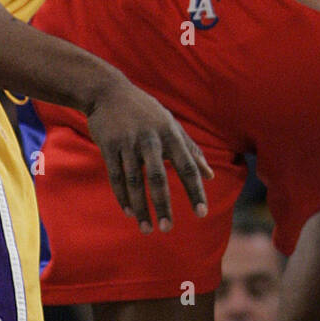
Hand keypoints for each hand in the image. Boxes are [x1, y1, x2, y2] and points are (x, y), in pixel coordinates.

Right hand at [85, 71, 211, 232]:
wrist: (109, 91)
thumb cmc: (146, 111)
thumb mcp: (171, 125)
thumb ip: (192, 150)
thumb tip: (210, 176)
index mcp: (170, 134)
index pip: (187, 166)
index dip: (195, 190)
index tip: (202, 213)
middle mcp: (150, 139)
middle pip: (158, 177)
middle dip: (163, 205)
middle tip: (168, 229)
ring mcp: (128, 142)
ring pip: (134, 181)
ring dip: (140, 207)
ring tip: (147, 229)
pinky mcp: (108, 145)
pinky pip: (116, 176)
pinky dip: (122, 196)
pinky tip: (129, 212)